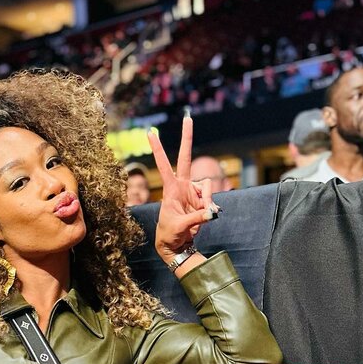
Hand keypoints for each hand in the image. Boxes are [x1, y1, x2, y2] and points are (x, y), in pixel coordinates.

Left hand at [147, 114, 217, 267]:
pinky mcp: (201, 199)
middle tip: (188, 118)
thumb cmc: (170, 234)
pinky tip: (206, 217)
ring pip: (207, 187)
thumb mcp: (181, 227)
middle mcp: (182, 186)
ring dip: (207, 201)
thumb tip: (212, 212)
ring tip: (201, 217)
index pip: (164, 165)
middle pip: (186, 158)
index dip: (158, 149)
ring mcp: (192, 191)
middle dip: (187, 138)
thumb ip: (197, 218)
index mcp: (170, 189)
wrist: (175, 245)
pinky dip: (211, 209)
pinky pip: (211, 199)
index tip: (150, 133)